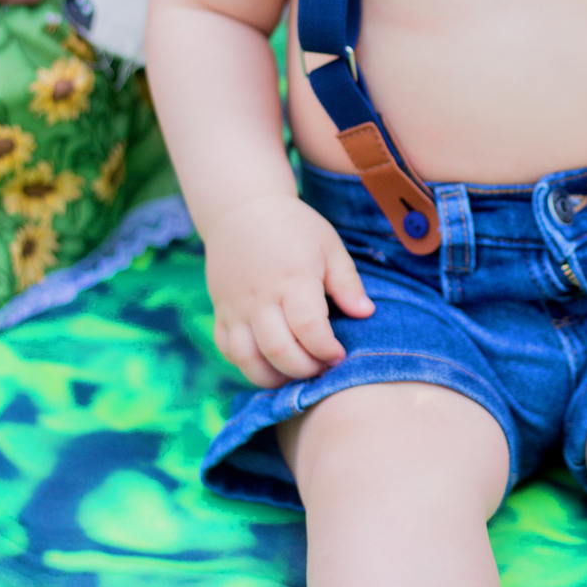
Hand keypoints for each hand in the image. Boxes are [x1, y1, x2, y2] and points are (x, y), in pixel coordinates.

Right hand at [203, 193, 374, 387]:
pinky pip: (227, 350)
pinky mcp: (220, 311)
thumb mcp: (329, 246)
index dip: (326, 350)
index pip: (308, 328)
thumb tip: (366, 314)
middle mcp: (260, 297)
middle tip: (321, 367)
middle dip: (305, 369)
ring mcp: (235, 307)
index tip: (339, 354)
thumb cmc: (294, 227)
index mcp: (293, 278)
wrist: (241, 209)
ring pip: (247, 358)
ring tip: (295, 374)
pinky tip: (269, 364)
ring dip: (274, 377)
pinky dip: (246, 365)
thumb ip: (347, 283)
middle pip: (278, 350)